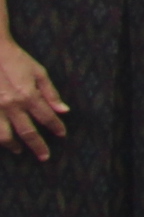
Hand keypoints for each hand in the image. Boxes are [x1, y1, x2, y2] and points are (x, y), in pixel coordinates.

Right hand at [0, 34, 63, 160]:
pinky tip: (2, 140)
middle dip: (37, 146)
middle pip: (27, 131)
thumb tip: (63, 110)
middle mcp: (11, 105)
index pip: (46, 117)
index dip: (56, 127)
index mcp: (28, 95)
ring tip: (20, 150)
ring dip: (14, 146)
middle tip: (44, 156)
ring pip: (4, 135)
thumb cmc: (15, 60)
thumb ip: (50, 93)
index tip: (62, 135)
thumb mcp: (38, 72)